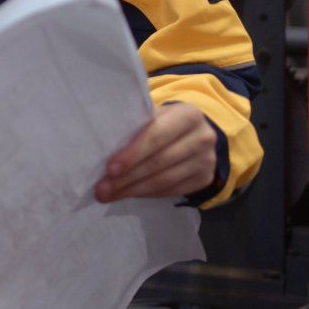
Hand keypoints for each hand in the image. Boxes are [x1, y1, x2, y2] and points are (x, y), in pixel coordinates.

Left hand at [95, 102, 217, 202]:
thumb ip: (136, 126)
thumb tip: (102, 148)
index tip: (110, 169)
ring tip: (110, 194)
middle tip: (102, 188)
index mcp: (188, 114)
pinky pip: (172, 190)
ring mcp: (207, 160)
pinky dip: (147, 193)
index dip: (132, 154)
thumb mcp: (154, 115)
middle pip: (159, 161)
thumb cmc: (164, 122)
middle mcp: (203, 137)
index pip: (156, 136)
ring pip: (165, 180)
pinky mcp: (205, 179)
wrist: (194, 133)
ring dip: (133, 189)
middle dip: (127, 177)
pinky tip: (129, 194)